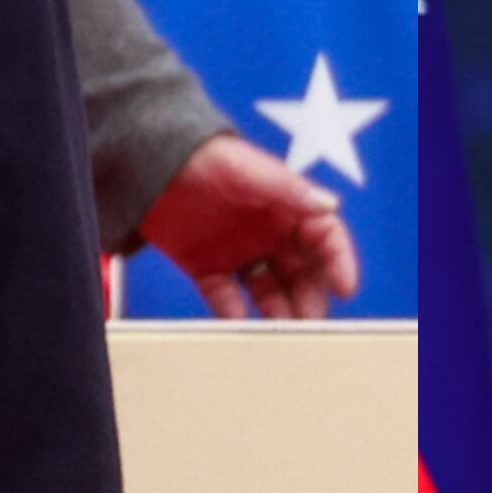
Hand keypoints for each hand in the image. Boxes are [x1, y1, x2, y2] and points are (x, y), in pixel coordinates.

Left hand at [141, 131, 359, 318]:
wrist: (146, 161)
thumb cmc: (202, 155)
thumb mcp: (247, 169)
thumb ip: (287, 189)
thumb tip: (330, 207)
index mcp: (285, 207)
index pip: (324, 237)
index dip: (339, 261)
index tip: (345, 288)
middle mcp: (268, 234)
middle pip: (301, 273)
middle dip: (310, 298)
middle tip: (313, 325)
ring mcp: (238, 253)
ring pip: (269, 292)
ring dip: (279, 313)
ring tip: (283, 337)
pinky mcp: (206, 268)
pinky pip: (226, 298)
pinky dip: (234, 315)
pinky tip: (240, 327)